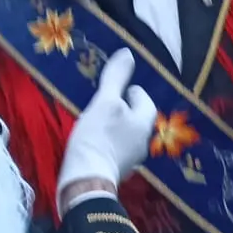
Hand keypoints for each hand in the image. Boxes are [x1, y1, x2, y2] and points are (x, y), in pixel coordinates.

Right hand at [57, 50, 158, 204]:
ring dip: (111, 125)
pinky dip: (106, 141)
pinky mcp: (120, 168)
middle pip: (133, 113)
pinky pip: (115, 146)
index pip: (140, 95)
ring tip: (92, 123)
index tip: (105, 94)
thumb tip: (128, 53)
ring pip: (124, 130)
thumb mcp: (105, 101)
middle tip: (97, 107)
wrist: (85, 179)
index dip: (122, 91)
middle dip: (117, 108)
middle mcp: (146, 138)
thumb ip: (117, 78)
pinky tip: (91, 142)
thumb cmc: (97, 136)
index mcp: (147, 120)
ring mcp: (134, 156)